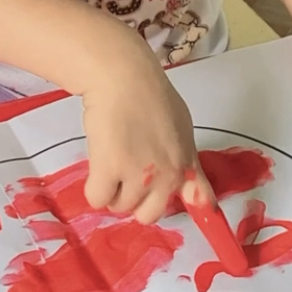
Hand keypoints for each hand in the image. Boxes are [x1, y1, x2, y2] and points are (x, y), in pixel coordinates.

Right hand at [81, 37, 213, 224]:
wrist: (124, 77)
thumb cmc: (152, 95)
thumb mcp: (182, 129)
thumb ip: (186, 161)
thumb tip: (194, 191)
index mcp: (187, 165)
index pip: (198, 203)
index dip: (183, 205)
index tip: (167, 205)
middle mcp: (167, 176)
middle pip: (147, 214)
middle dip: (135, 199)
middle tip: (125, 174)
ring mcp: (138, 176)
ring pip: (119, 206)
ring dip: (112, 189)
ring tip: (111, 159)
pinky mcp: (109, 171)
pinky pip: (97, 199)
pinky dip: (94, 188)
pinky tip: (97, 164)